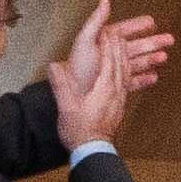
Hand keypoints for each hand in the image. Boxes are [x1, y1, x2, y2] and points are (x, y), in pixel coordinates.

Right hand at [47, 0, 169, 149]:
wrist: (93, 150)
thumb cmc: (79, 130)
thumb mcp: (66, 107)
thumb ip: (61, 85)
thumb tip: (53, 66)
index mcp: (104, 87)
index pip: (109, 60)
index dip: (108, 44)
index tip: (107, 30)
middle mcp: (115, 91)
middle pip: (121, 62)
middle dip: (119, 45)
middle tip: (117, 31)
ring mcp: (120, 99)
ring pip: (126, 72)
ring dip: (126, 56)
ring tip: (124, 46)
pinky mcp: (119, 106)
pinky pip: (127, 83)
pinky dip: (127, 71)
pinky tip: (125, 72)